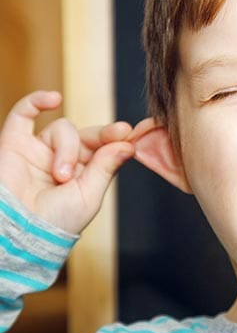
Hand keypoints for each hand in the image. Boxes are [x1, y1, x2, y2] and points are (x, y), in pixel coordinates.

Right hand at [0, 91, 134, 233]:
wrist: (18, 234)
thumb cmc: (55, 222)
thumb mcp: (89, 195)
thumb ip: (105, 167)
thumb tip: (128, 143)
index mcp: (85, 172)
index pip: (104, 146)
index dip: (115, 136)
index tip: (127, 131)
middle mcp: (63, 158)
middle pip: (87, 134)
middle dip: (98, 137)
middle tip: (113, 137)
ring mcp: (39, 150)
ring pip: (63, 129)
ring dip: (68, 149)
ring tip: (61, 176)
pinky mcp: (13, 144)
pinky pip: (23, 114)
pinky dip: (36, 101)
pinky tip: (53, 98)